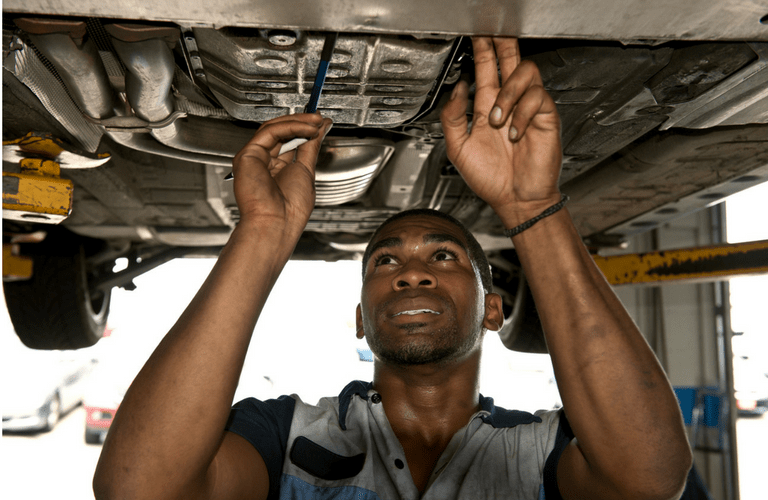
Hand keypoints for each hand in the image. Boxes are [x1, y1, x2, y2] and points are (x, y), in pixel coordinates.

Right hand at [231, 113, 332, 234]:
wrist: (276, 223)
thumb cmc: (290, 209)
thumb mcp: (306, 171)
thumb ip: (311, 147)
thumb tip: (321, 130)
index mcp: (278, 170)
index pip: (290, 142)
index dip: (306, 131)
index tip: (322, 124)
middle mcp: (264, 164)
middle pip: (281, 133)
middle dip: (302, 123)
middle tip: (319, 118)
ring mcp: (254, 159)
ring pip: (274, 129)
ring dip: (298, 122)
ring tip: (316, 121)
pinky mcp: (248, 155)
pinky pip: (270, 132)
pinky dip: (290, 126)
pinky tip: (306, 128)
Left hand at [440, 37, 561, 226]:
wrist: (514, 200)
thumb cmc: (491, 179)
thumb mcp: (458, 149)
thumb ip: (452, 117)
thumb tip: (457, 89)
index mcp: (487, 107)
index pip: (486, 68)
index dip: (481, 49)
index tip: (475, 33)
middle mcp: (508, 103)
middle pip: (510, 59)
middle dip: (503, 42)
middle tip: (497, 30)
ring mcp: (527, 109)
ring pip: (525, 74)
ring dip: (507, 93)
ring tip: (497, 120)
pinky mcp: (544, 118)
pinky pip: (537, 98)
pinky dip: (521, 114)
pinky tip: (514, 133)